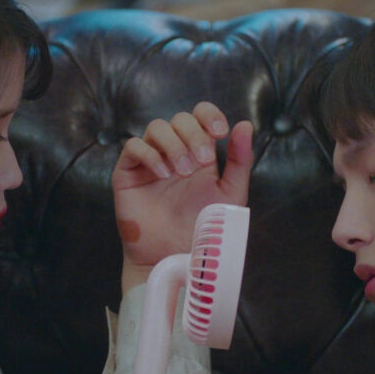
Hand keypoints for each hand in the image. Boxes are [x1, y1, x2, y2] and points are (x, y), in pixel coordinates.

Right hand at [113, 102, 253, 292]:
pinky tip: (163, 173)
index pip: (199, 115)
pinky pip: (133, 147)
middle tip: (202, 161)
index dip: (208, 114)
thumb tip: (246, 125)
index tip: (220, 131)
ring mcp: (150, 161)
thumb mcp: (230, 194)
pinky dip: (149, 154)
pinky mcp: (128, 174)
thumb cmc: (203, 230)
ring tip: (182, 172)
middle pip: (179, 118)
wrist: (176, 258)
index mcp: (199, 152)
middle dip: (193, 134)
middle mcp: (174, 152)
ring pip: (156, 127)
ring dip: (174, 144)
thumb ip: (239, 161)